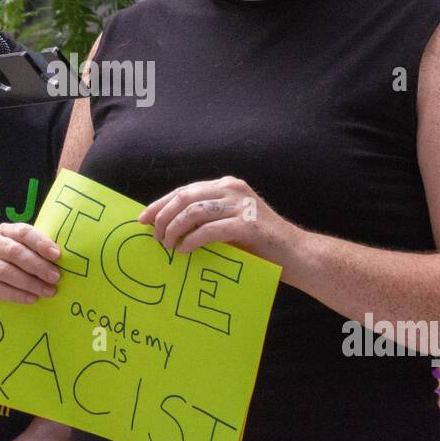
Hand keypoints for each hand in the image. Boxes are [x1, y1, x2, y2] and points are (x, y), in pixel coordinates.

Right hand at [0, 222, 61, 305]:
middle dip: (38, 265)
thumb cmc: (14, 268)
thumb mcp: (26, 255)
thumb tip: (63, 259)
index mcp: (4, 230)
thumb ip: (39, 253)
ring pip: (5, 271)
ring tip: (48, 291)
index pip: (23, 232)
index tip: (57, 255)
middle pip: (14, 252)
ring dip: (29, 283)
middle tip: (55, 277)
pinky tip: (31, 299)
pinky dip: (16, 295)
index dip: (40, 243)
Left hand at [139, 175, 294, 261]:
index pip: (185, 190)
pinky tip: (185, 251)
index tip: (143, 219)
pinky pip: (209, 230)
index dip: (160, 204)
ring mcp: (241, 205)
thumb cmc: (260, 244)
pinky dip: (192, 240)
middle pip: (185, 197)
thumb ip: (205, 220)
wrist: (297, 254)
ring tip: (167, 246)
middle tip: (153, 237)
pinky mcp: (247, 224)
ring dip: (174, 229)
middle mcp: (233, 189)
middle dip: (162, 216)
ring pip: (193, 212)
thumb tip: (167, 228)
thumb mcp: (229, 225)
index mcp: (227, 186)